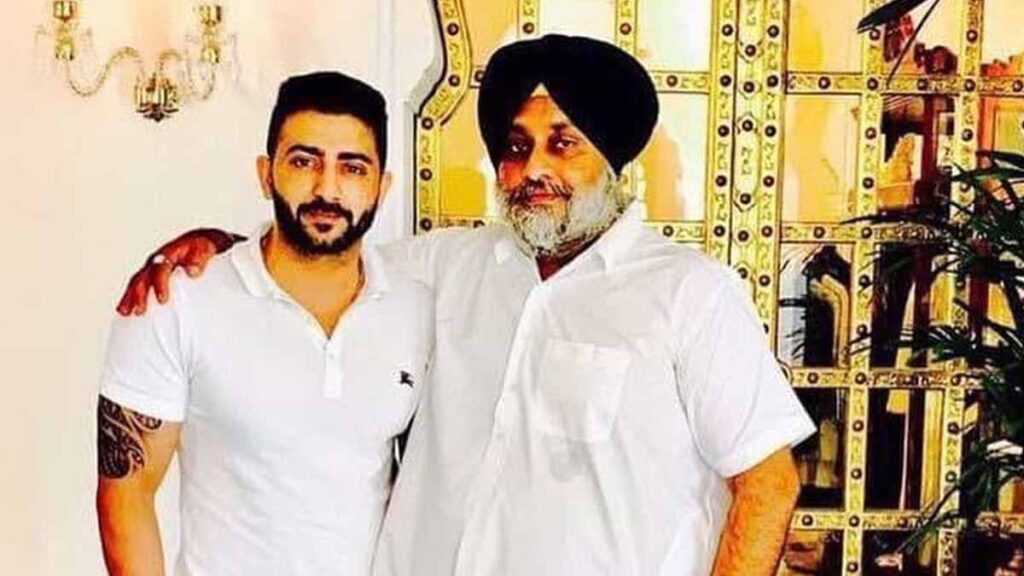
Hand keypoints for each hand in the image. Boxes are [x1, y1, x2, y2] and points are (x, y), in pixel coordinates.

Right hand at [116, 228, 243, 315]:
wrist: (202, 241)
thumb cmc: (205, 247)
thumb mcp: (206, 249)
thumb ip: (200, 260)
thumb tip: (193, 271)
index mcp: (170, 253)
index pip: (161, 268)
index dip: (160, 284)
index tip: (162, 299)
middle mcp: (158, 259)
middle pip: (144, 276)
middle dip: (139, 294)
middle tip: (140, 310)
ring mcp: (153, 267)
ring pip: (137, 281)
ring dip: (130, 296)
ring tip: (126, 312)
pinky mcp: (153, 275)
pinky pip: (139, 285)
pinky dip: (131, 296)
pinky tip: (126, 309)